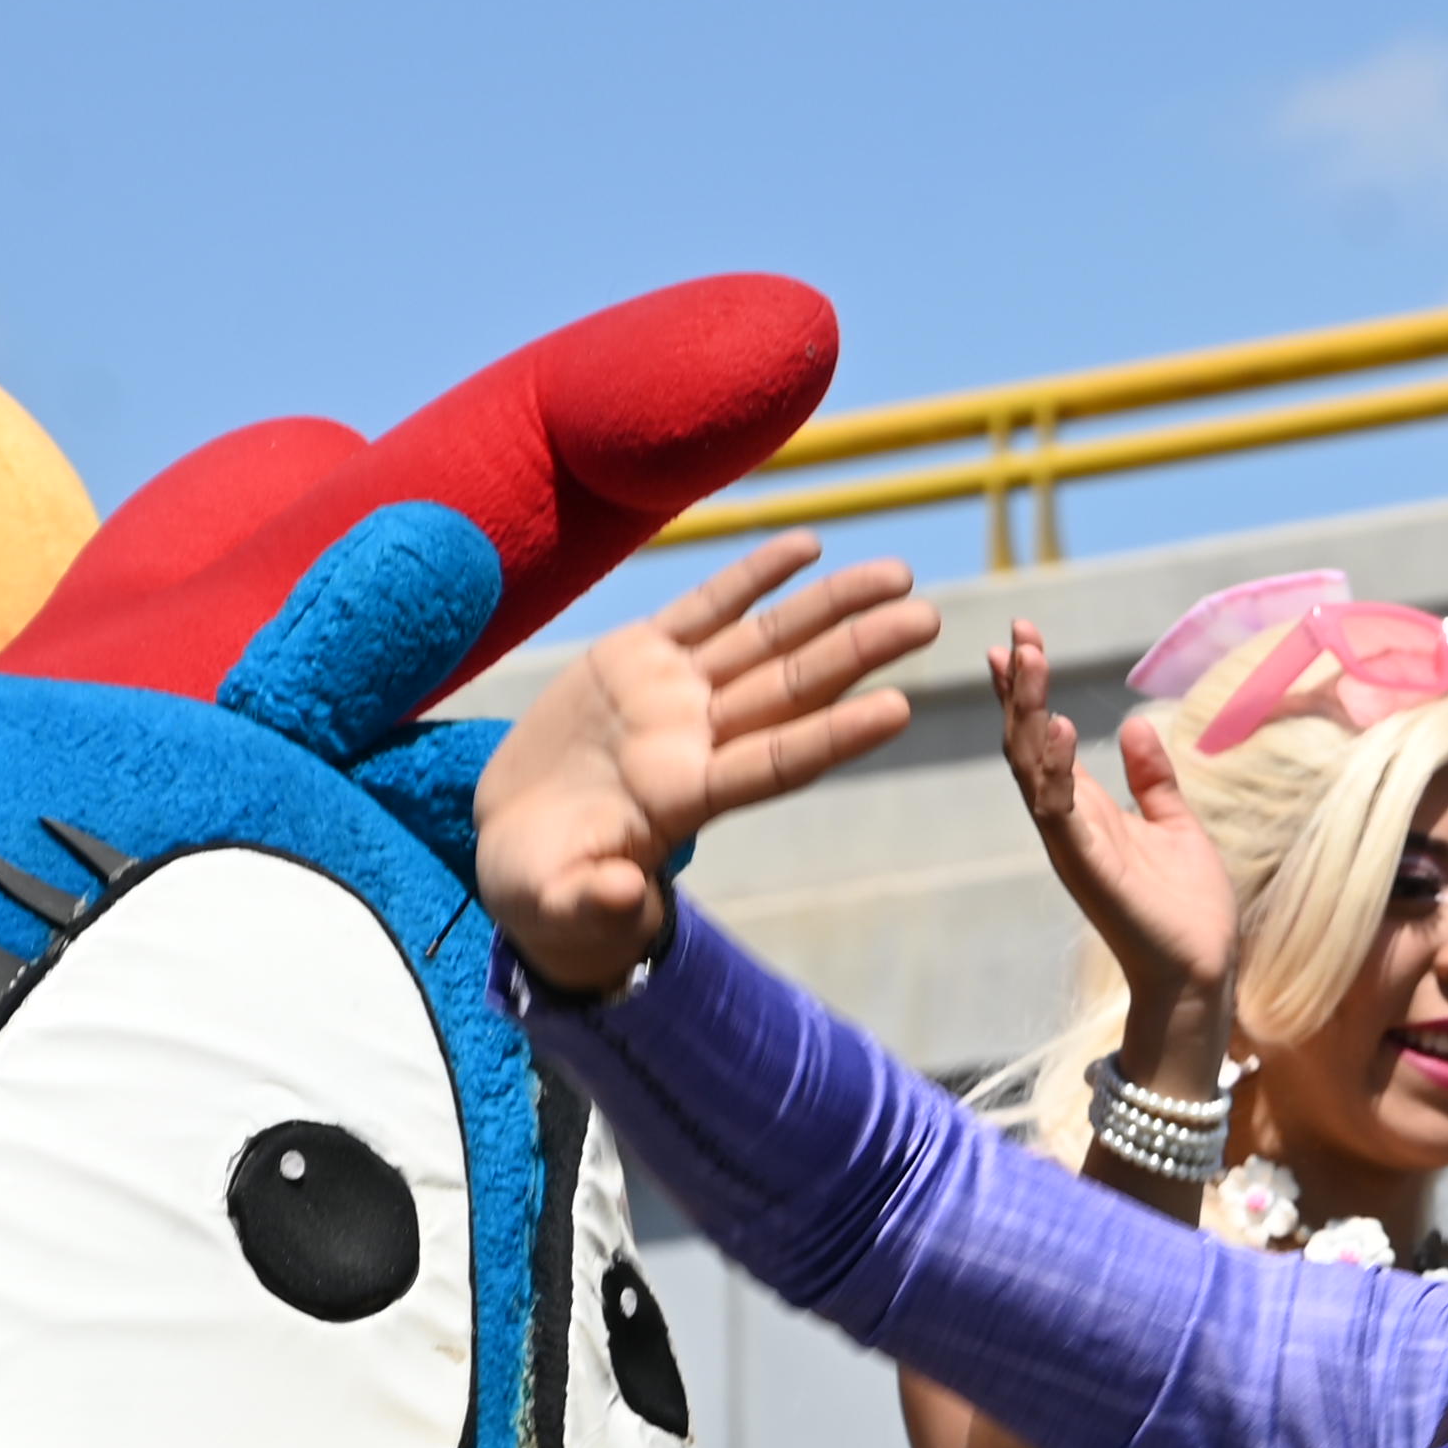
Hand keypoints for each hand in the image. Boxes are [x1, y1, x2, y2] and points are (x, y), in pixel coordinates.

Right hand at [473, 538, 938, 992]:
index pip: (777, 762)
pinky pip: (706, 606)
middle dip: (858, 651)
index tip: (900, 708)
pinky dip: (754, 574)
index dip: (835, 735)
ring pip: (765, 639)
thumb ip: (595, 903)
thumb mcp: (561, 902)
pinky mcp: (638, 656)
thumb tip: (625, 897)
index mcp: (686, 798)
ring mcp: (673, 693)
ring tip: (898, 575)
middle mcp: (696, 739)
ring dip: (830, 605)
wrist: (518, 838)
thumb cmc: (548, 884)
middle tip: (928, 620)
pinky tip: (810, 544)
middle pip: (792, 689)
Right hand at [988, 622, 1237, 1006]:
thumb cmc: (1187, 908)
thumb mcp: (1175, 824)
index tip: (1018, 639)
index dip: (1028, 689)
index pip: (1043, 737)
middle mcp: (1067, 822)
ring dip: (1025, 712)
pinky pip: (1057, 811)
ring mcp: (1071, 843)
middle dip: (1018, 687)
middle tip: (1014, 634)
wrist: (1200, 969)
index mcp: (1087, 809)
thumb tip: (1135, 726)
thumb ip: (1153, 780)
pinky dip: (1052, 769)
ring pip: (1029, 767)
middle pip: (1025, 742)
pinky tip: (1055, 727)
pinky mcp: (1086, 866)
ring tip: (1026, 661)